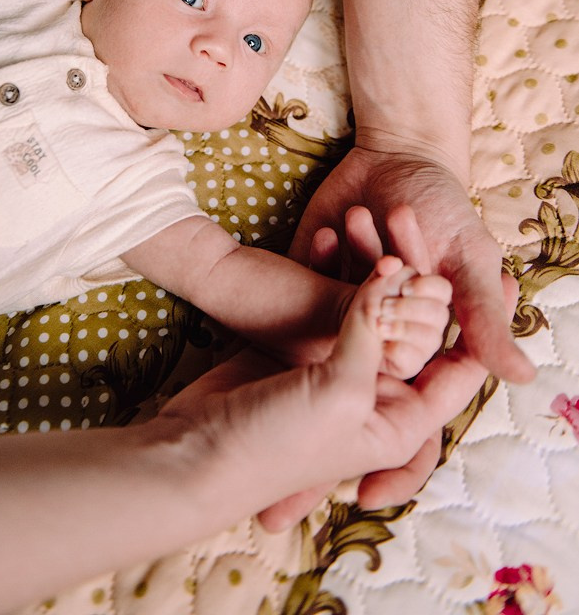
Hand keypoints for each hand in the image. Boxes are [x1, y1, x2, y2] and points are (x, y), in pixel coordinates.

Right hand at [159, 258, 508, 532]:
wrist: (191, 453)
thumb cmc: (274, 441)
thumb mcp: (338, 391)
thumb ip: (371, 333)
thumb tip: (395, 277)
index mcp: (399, 422)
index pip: (455, 370)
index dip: (470, 321)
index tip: (481, 271)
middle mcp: (373, 395)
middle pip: (411, 330)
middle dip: (409, 280)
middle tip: (408, 226)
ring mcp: (335, 370)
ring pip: (367, 308)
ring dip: (365, 266)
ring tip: (360, 220)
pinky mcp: (298, 352)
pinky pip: (326, 302)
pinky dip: (326, 270)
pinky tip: (326, 235)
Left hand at [292, 147, 534, 384]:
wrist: (397, 158)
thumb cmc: (443, 208)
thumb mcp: (470, 259)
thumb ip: (486, 315)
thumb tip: (525, 376)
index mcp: (421, 330)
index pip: (411, 353)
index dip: (413, 320)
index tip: (418, 279)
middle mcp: (379, 321)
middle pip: (370, 329)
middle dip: (379, 285)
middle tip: (389, 250)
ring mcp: (341, 297)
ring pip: (337, 304)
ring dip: (350, 262)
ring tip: (361, 216)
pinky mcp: (310, 271)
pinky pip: (305, 279)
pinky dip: (318, 255)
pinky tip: (330, 228)